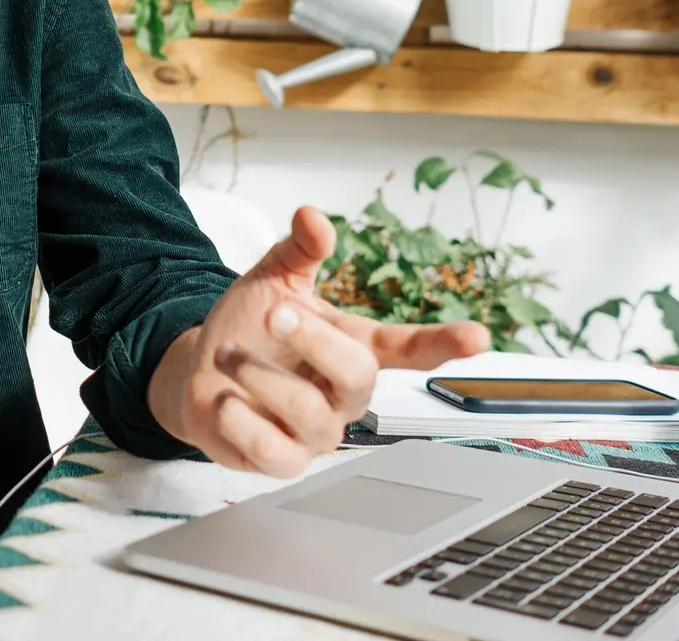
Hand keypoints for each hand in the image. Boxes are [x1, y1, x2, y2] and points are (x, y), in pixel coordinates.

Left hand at [148, 206, 490, 478]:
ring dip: (262, 376)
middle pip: (359, 376)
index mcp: (354, 346)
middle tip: (275, 313)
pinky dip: (243, 422)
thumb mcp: (274, 279)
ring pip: (311, 414)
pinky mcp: (282, 462)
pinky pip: (276, 454)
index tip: (478, 336)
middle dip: (315, 341)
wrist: (200, 371)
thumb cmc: (251, 327)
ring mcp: (317, 432)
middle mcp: (344, 394)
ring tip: (228, 353)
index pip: (409, 347)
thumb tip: (311, 216)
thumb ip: (299, 249)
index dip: (443, 343)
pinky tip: (225, 401)